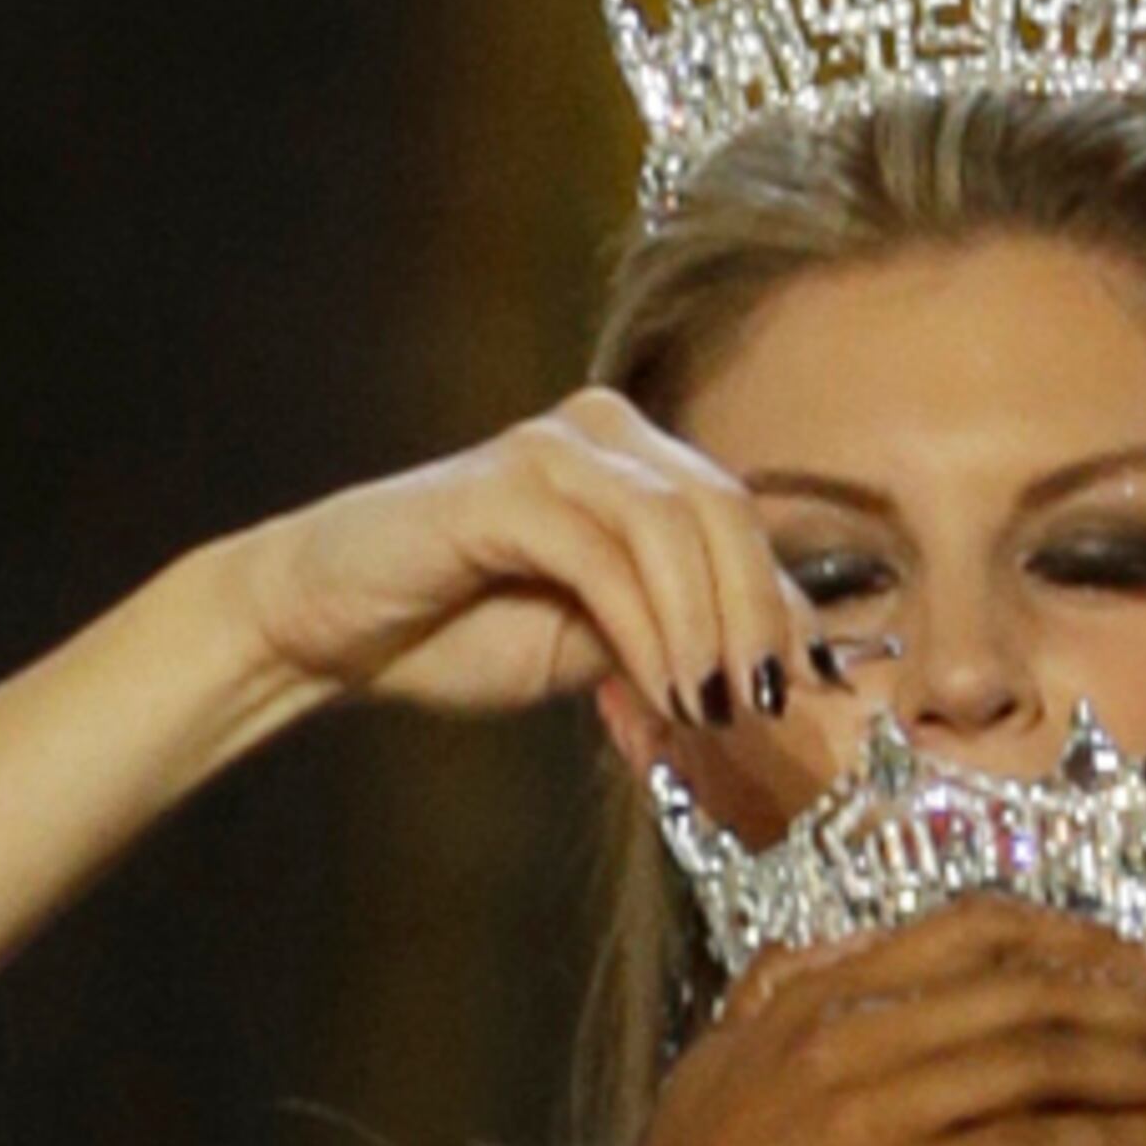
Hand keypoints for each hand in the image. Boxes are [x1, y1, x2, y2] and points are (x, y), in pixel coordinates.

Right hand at [233, 386, 831, 731]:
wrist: (332, 627)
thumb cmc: (458, 632)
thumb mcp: (598, 645)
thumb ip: (678, 638)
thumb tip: (780, 677)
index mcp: (638, 464)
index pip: (747, 526)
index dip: (790, 611)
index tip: (813, 698)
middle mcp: (604, 434)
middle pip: (729, 512)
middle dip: (760, 618)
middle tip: (764, 709)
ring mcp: (551, 451)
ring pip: (678, 527)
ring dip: (708, 630)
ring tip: (712, 711)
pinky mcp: (503, 486)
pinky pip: (606, 554)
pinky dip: (649, 629)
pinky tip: (665, 692)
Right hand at [568, 897, 1145, 1145]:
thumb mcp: (713, 1077)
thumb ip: (777, 1008)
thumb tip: (835, 965)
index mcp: (800, 991)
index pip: (969, 930)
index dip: (1077, 939)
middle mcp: (838, 1027)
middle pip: (1029, 982)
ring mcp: (863, 1103)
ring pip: (1044, 1052)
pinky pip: (1031, 1142)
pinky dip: (1115, 1132)